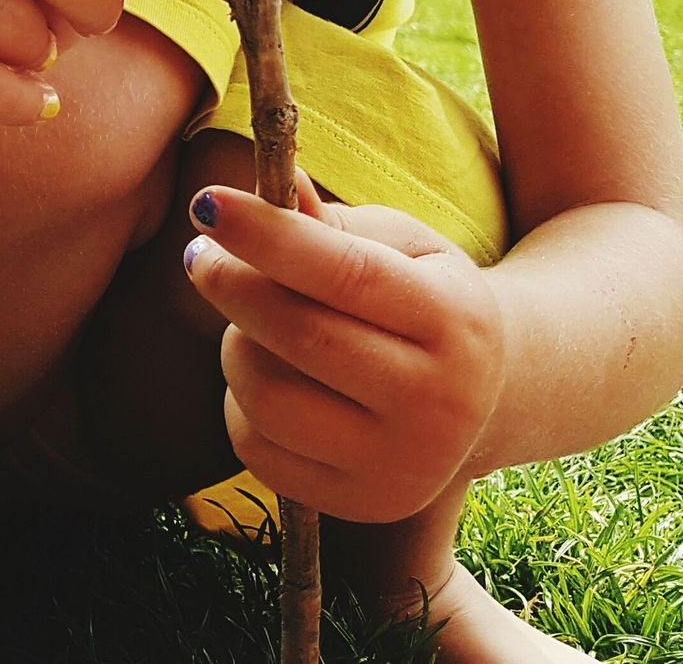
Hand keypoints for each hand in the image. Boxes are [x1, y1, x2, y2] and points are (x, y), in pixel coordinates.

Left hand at [181, 171, 506, 522]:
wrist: (482, 395)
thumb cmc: (421, 294)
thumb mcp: (397, 245)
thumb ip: (329, 222)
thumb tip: (275, 179)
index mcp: (456, 321)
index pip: (348, 274)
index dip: (268, 235)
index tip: (207, 203)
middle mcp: (439, 404)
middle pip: (302, 337)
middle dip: (231, 285)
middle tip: (200, 255)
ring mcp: (401, 465)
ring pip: (269, 399)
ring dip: (234, 345)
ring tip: (245, 320)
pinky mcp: (361, 505)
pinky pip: (257, 450)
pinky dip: (240, 403)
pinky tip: (265, 373)